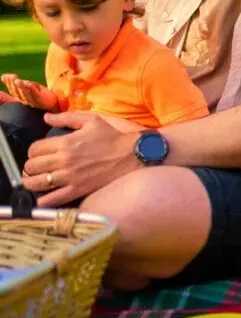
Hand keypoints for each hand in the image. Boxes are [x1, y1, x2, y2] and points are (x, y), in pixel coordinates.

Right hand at [1, 74, 58, 110]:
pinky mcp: (41, 102)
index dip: (8, 83)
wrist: (53, 103)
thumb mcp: (26, 87)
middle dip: (13, 85)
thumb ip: (16, 83)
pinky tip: (30, 83)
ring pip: (25, 95)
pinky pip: (36, 96)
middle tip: (12, 77)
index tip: (5, 76)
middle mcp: (24, 101)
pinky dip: (33, 90)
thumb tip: (3, 76)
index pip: (12, 90)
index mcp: (20, 97)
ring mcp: (32, 102)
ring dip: (21, 87)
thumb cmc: (38, 94)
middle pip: (17, 93)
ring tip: (18, 80)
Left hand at [21, 112, 138, 206]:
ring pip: (37, 183)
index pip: (34, 149)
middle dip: (30, 166)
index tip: (39, 153)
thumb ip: (66, 117)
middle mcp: (65, 160)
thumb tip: (46, 117)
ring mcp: (71, 177)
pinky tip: (44, 197)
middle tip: (36, 167)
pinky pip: (53, 199)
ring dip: (32, 182)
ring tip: (36, 181)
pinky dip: (44, 200)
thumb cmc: (113, 136)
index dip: (33, 151)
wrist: (132, 154)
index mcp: (66, 142)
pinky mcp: (79, 189)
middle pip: (32, 166)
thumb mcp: (91, 120)